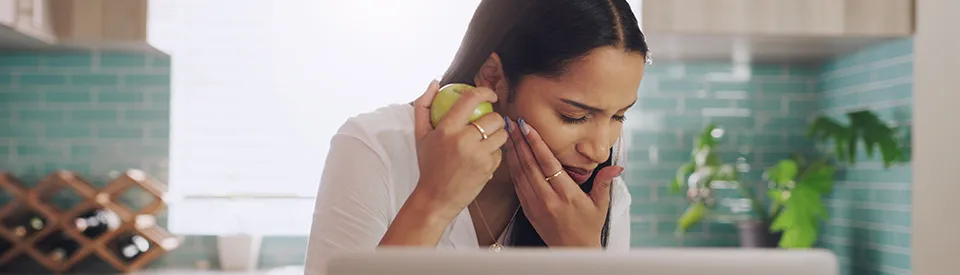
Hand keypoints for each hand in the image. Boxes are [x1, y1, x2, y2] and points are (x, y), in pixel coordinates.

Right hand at [410, 80, 507, 220]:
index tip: (489, 94)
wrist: (436, 198)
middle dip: (494, 117)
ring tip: (485, 139)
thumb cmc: (428, 164)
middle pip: (493, 117)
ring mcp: (478, 155)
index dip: (485, 91)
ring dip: (496, 134)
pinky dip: (493, 153)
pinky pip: (500, 152)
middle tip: (487, 122)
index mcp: (446, 129)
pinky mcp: (488, 169)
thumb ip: (423, 106)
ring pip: (501, 134)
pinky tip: (482, 157)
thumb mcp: (420, 135)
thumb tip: (435, 83)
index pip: (471, 99)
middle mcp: (463, 141)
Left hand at [503, 118, 622, 246]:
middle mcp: (548, 199)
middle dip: (520, 142)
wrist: (572, 250)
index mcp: (567, 195)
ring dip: (513, 152)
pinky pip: (517, 185)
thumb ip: (605, 183)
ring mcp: (535, 205)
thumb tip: (617, 167)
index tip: (527, 127)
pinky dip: (512, 168)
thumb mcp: (601, 204)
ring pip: (520, 174)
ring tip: (508, 133)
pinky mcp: (527, 210)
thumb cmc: (588, 226)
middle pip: (530, 165)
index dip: (536, 144)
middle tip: (512, 122)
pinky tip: (509, 154)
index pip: (548, 164)